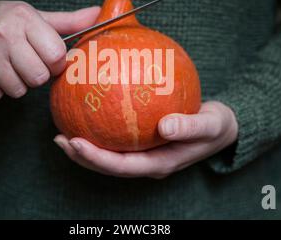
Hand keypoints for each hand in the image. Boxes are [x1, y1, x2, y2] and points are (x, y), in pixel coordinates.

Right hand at [0, 0, 99, 99]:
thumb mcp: (32, 15)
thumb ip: (68, 20)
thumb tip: (98, 14)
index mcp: (24, 18)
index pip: (57, 55)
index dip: (56, 62)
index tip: (48, 58)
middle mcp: (4, 34)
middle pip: (39, 77)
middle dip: (36, 75)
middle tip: (26, 63)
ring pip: (19, 90)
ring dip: (16, 83)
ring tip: (6, 66)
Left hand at [54, 101, 237, 178]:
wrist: (221, 127)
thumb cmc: (216, 126)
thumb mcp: (210, 125)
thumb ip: (190, 127)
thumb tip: (166, 126)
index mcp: (161, 164)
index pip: (123, 167)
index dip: (98, 159)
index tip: (75, 143)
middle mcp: (148, 163)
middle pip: (109, 166)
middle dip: (83, 156)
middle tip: (60, 139)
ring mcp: (145, 155)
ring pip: (110, 156)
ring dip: (86, 148)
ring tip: (62, 133)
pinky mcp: (143, 143)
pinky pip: (117, 139)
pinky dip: (100, 131)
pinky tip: (88, 113)